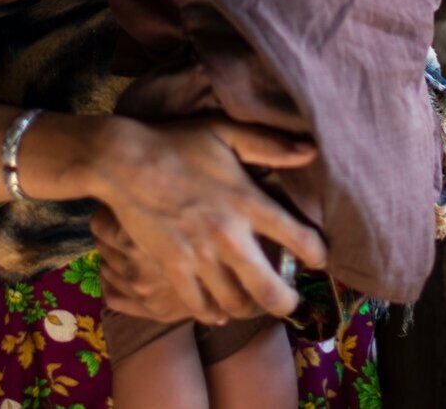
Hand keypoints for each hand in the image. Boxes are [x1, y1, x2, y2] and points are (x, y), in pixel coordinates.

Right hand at [75, 118, 325, 324]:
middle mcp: (228, 236)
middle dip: (287, 303)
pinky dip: (213, 313)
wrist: (124, 162)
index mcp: (247, 201)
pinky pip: (199, 305)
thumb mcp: (227, 132)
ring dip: (251, 308)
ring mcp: (199, 257)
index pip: (298, 237)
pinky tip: (221, 310)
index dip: (317, 253)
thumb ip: (270, 144)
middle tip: (291, 302)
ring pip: (236, 303)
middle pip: (270, 290)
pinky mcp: (172, 268)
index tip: (321, 260)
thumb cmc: (178, 143)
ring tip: (256, 303)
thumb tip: (311, 150)